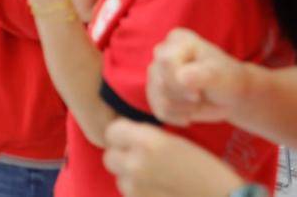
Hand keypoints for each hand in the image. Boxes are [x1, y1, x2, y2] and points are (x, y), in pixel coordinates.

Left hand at [103, 119, 245, 196]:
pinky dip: (141, 195)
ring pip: (120, 179)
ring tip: (158, 182)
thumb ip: (148, 139)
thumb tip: (127, 139)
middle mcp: (136, 164)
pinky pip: (131, 196)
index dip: (122, 136)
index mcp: (148, 142)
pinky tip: (161, 194)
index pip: (112, 132)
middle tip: (144, 163)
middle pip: (110, 157)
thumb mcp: (179, 144)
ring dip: (132, 179)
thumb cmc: (211, 174)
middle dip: (123, 159)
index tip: (131, 141)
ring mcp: (135, 189)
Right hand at [146, 28, 248, 126]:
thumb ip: (201, 75)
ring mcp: (156, 71)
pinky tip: (189, 113)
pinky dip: (175, 117)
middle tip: (200, 97)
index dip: (179, 82)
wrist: (230, 96)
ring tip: (197, 104)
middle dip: (181, 97)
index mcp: (178, 40)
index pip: (166, 62)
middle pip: (159, 81)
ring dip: (181, 108)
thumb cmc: (228, 80)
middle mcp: (162, 52)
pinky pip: (157, 109)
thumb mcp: (220, 76)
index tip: (199, 92)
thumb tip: (181, 78)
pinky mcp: (154, 90)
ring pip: (157, 97)